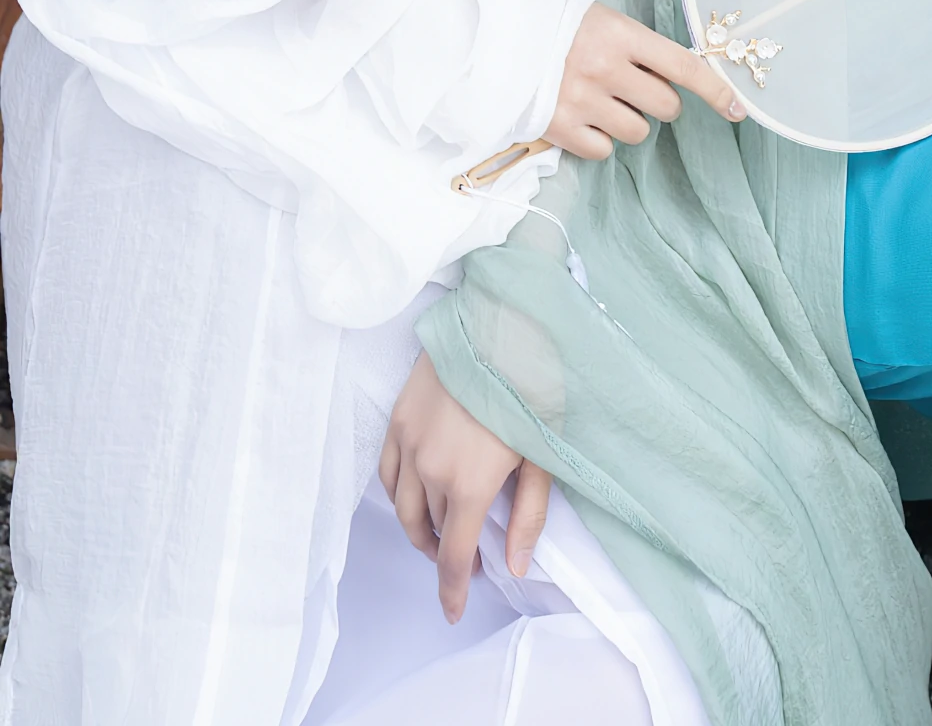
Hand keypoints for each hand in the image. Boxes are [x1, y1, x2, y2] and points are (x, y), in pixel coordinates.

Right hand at [380, 353, 554, 619]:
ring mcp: (408, 440)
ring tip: (441, 530)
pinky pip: (387, 470)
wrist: (503, 321)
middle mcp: (429, 468)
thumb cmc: (533, 385)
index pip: (452, 556)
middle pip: (427, 531)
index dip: (451, 590)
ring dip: (419, 527)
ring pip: (402, 505)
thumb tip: (514, 566)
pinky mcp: (398, 416)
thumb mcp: (544, 455)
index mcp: (468, 483)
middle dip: (444, 552)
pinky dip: (398, 491)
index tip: (452, 610)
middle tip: (466, 557)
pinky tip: (416, 492)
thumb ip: (528, 514)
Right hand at [550, 0, 746, 158]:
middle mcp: (605, 68)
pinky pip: (603, 151)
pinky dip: (599, 140)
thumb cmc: (560, 25)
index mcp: (622, 34)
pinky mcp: (559, 127)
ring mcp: (582, 100)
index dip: (716, 90)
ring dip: (629, 121)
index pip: (684, 66)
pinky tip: (583, 117)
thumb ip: (640, 48)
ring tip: (603, 100)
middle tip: (637, 89)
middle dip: (661, 103)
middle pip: (666, 106)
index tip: (738, 109)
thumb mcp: (605, 20)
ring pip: (637, 132)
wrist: (500, 34)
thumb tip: (678, 78)